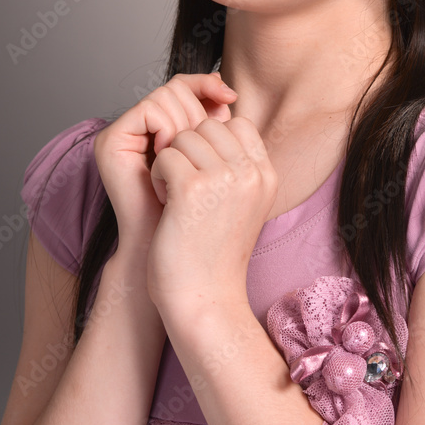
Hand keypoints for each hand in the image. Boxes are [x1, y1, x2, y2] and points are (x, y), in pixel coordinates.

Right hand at [93, 72, 237, 258]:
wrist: (177, 258)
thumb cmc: (200, 219)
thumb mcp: (218, 163)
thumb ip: (219, 129)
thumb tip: (230, 93)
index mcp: (163, 129)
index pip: (188, 86)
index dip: (209, 88)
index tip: (232, 101)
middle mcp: (141, 128)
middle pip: (179, 86)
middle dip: (200, 111)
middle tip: (205, 149)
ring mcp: (124, 133)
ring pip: (166, 93)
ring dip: (185, 125)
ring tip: (187, 160)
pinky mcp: (111, 141)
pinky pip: (151, 109)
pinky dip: (168, 128)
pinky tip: (169, 157)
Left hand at [145, 115, 278, 322]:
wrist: (205, 300)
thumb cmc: (214, 254)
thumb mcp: (242, 204)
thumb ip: (237, 167)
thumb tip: (215, 124)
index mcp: (266, 175)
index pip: (237, 124)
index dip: (210, 141)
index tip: (201, 173)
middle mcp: (251, 173)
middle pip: (209, 125)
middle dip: (189, 149)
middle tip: (186, 186)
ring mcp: (224, 179)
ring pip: (185, 137)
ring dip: (171, 162)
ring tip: (175, 196)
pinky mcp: (193, 190)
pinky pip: (166, 156)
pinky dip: (157, 177)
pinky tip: (165, 204)